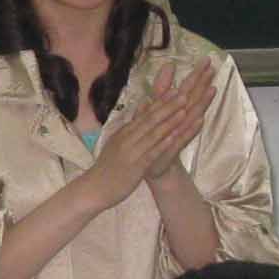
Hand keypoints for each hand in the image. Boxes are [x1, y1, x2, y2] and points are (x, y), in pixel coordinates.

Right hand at [79, 62, 213, 209]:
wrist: (93, 188)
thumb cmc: (107, 168)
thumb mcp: (116, 144)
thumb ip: (129, 130)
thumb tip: (139, 114)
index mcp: (124, 132)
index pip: (145, 114)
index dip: (161, 102)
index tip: (175, 90)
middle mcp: (127, 138)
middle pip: (150, 119)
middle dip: (168, 106)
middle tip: (184, 93)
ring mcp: (131, 151)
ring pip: (153, 133)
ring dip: (170, 121)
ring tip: (184, 109)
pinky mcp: (135, 166)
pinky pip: (151, 152)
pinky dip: (163, 143)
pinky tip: (175, 136)